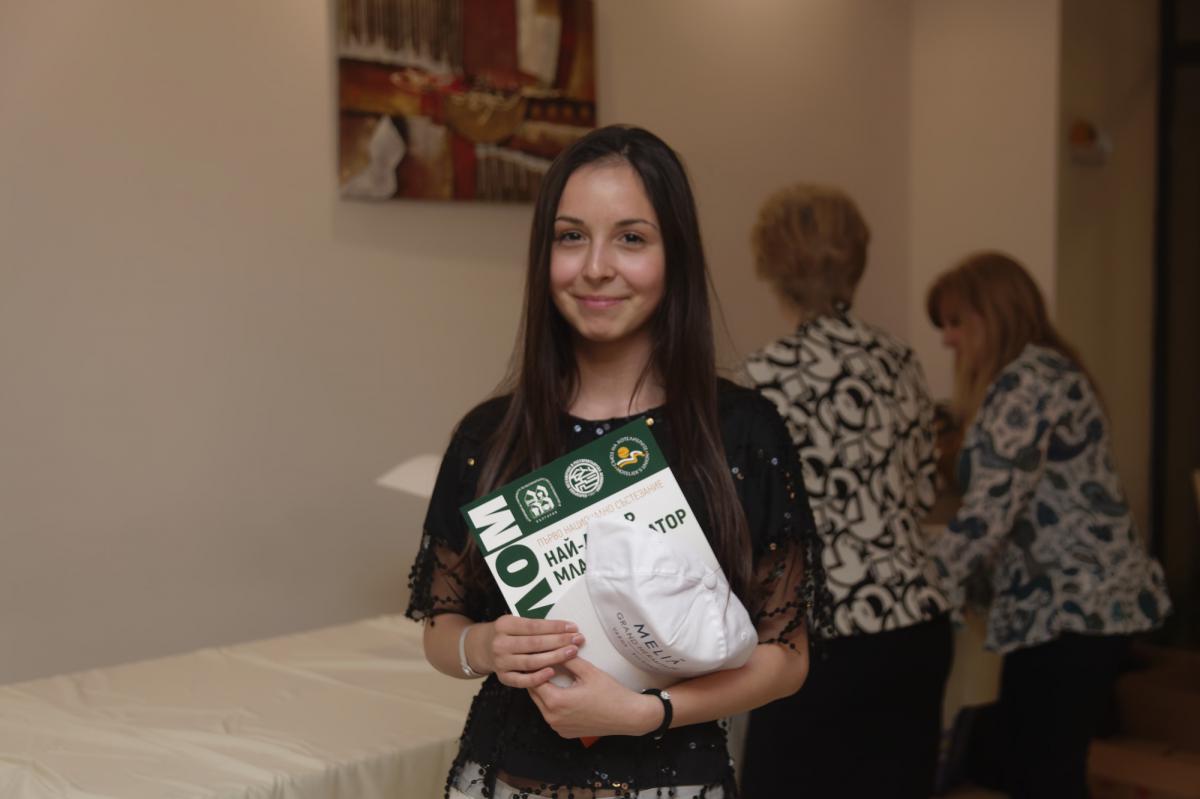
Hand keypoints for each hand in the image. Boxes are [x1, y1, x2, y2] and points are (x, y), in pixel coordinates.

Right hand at [472, 615, 582, 688]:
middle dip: (559, 641)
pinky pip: (523, 681)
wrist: (483, 648)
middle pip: (534, 644)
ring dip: (554, 657)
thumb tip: (566, 628)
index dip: (555, 627)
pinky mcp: (503, 678)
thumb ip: (535, 626)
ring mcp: (501, 662)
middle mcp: (500, 644)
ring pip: (531, 662)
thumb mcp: (515, 622)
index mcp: (504, 625)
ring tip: (572, 653)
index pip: (534, 626)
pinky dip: (538, 677)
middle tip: (577, 640)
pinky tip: (553, 672)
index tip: (573, 628)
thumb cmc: (508, 633)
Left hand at [528, 657, 661, 738]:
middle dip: (538, 678)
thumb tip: (554, 649)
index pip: (534, 680)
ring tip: (553, 675)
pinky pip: (552, 715)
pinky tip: (563, 692)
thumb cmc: (610, 693)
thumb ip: (567, 659)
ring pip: (542, 705)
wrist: (628, 716)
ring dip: (545, 691)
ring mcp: (558, 727)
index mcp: (555, 702)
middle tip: (544, 663)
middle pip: (535, 693)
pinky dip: (553, 704)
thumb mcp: (588, 671)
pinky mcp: (565, 732)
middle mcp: (552, 718)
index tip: (540, 656)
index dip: (536, 666)